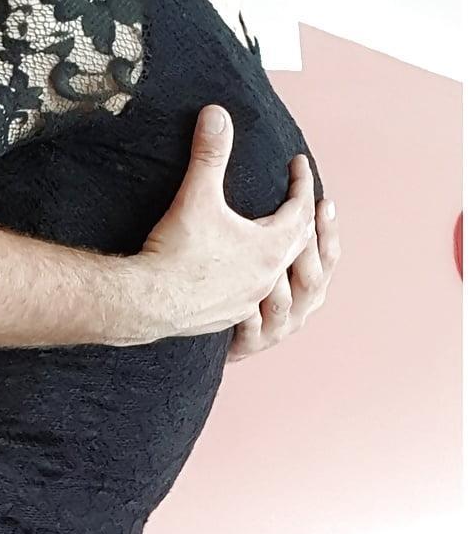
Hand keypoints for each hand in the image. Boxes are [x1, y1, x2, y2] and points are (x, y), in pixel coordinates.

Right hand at [135, 106, 318, 344]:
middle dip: (301, 217)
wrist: (148, 303)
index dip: (302, 182)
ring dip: (281, 253)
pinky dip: (257, 279)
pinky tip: (244, 275)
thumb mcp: (196, 196)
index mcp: (269, 247)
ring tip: (277, 238)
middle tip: (299, 200)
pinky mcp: (228, 317)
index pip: (300, 209)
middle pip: (297, 243)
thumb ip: (210, 153)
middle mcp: (266, 277)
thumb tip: (217, 115)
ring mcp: (249, 301)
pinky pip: (253, 297)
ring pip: (278, 274)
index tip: (299, 164)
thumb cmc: (176, 254)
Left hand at [227, 190, 340, 363]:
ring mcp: (276, 329)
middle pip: (312, 277)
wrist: (205, 326)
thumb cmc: (237, 285)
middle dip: (308, 245)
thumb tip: (298, 189)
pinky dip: (248, 308)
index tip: (322, 199)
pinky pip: (251, 323)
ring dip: (279, 275)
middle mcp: (299, 309)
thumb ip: (284, 228)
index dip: (328, 228)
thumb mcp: (266, 255)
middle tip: (301, 214)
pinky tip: (239, 290)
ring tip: (269, 250)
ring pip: (283, 300)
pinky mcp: (251, 344)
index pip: (327, 255)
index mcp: (309, 286)